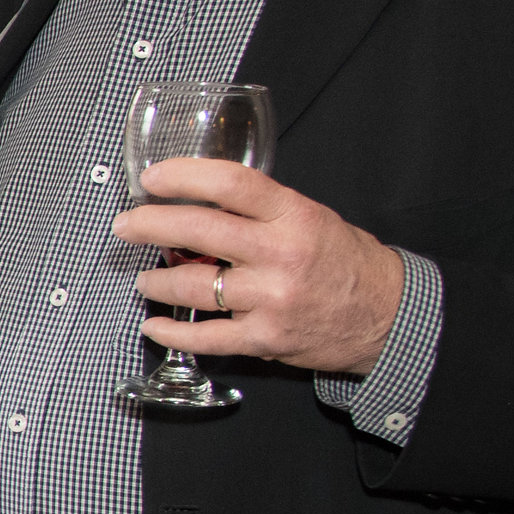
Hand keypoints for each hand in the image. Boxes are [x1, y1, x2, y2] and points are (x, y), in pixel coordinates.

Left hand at [116, 157, 404, 376]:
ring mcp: (271, 299)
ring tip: (144, 280)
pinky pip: (205, 337)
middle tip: (127, 226)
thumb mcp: (311, 218)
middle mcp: (280, 255)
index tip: (153, 179)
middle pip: (199, 231)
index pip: (230, 183)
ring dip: (157, 283)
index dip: (184, 176)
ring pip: (193, 287)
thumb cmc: (344, 262)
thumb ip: (260, 212)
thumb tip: (197, 203)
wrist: (387, 315)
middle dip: (150, 226)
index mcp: (293, 216)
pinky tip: (154, 327)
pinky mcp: (264, 337)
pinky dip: (172, 334)